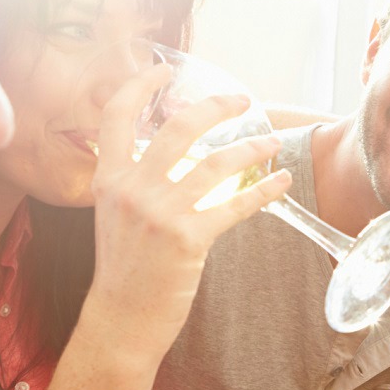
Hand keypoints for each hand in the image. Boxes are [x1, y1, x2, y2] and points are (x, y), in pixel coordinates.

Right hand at [87, 64, 290, 359]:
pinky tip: (280, 182)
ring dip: (250, 147)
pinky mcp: (187, 239)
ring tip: (272, 141)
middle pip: (178, 128)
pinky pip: (234, 205)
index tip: (163, 69)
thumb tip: (171, 157)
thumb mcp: (114, 217)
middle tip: (242, 99)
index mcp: (108, 180)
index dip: (140, 86)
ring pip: (214, 163)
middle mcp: (131, 189)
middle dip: (215, 106)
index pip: (115, 116)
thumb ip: (134, 184)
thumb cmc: (124, 271)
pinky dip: (263, 190)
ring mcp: (159, 213)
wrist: (120, 320)